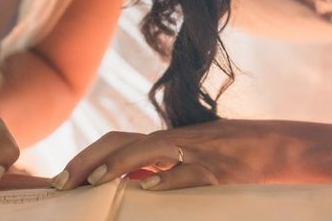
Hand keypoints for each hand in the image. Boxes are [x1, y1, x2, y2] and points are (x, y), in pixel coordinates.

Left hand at [51, 120, 331, 190]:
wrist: (271, 145)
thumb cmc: (225, 158)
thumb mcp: (185, 162)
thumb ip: (156, 172)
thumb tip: (130, 189)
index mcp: (160, 141)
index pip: (113, 141)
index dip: (84, 156)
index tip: (60, 179)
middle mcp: (170, 142)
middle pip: (119, 141)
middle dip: (86, 160)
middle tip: (61, 184)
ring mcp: (192, 152)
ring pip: (147, 151)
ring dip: (116, 164)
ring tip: (92, 182)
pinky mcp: (216, 170)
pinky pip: (188, 173)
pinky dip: (167, 181)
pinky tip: (148, 190)